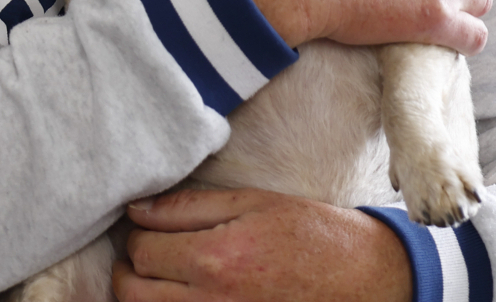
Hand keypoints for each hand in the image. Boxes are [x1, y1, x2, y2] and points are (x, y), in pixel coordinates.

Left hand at [113, 188, 412, 300]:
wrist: (366, 279)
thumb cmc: (312, 235)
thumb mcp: (253, 203)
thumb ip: (188, 207)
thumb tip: (137, 209)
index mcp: (215, 259)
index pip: (141, 251)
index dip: (136, 235)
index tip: (147, 227)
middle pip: (132, 293)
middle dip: (129, 271)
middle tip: (144, 255)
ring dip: (145, 294)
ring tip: (161, 276)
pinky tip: (185, 293)